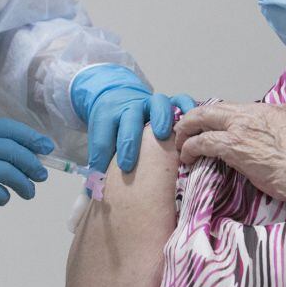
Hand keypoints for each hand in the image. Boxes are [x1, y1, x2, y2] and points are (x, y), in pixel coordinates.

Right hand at [0, 118, 52, 250]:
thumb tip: (27, 155)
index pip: (5, 127)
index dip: (29, 136)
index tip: (46, 147)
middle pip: (11, 149)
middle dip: (31, 163)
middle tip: (41, 176)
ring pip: (7, 171)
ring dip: (23, 184)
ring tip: (28, 193)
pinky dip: (4, 196)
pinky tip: (1, 200)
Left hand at [71, 64, 195, 172]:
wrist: (118, 96)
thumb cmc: (112, 124)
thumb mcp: (100, 136)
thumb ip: (99, 159)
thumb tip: (95, 190)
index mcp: (109, 115)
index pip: (102, 134)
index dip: (100, 156)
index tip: (101, 175)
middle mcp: (131, 107)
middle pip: (130, 119)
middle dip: (128, 141)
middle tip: (128, 165)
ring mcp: (150, 103)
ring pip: (157, 104)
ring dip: (160, 118)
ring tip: (164, 135)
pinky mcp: (168, 102)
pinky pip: (180, 100)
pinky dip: (186, 108)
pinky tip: (190, 122)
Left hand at [174, 102, 285, 204]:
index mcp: (273, 110)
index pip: (237, 108)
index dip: (221, 117)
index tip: (214, 126)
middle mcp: (254, 113)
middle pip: (214, 107)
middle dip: (196, 117)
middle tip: (186, 129)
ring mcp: (241, 128)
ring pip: (202, 119)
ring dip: (187, 131)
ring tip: (180, 143)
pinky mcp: (232, 146)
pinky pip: (201, 142)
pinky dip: (189, 148)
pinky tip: (186, 156)